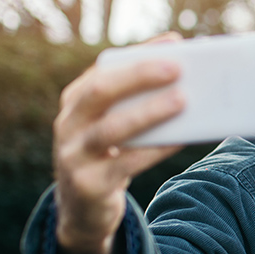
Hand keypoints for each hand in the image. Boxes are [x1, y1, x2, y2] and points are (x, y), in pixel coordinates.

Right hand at [51, 32, 185, 253]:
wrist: (82, 211)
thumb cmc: (108, 156)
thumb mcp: (113, 126)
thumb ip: (137, 103)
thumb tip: (187, 81)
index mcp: (75, 101)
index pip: (104, 68)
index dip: (140, 54)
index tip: (175, 42)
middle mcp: (67, 124)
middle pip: (100, 92)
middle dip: (138, 76)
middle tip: (177, 67)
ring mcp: (74, 156)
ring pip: (112, 130)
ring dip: (149, 112)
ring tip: (183, 100)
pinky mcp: (89, 185)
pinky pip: (126, 163)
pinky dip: (156, 149)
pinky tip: (182, 139)